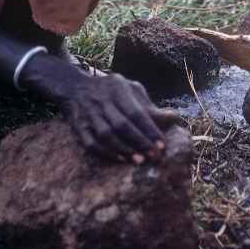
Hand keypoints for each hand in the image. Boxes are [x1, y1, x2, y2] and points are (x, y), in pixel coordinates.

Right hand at [60, 72, 180, 161]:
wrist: (75, 87)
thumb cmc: (112, 91)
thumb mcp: (131, 90)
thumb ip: (150, 105)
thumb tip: (174, 118)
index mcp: (117, 88)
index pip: (135, 111)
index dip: (149, 129)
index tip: (162, 144)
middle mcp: (101, 100)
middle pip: (121, 124)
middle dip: (139, 142)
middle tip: (154, 156)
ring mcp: (88, 114)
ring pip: (106, 135)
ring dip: (124, 149)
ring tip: (140, 160)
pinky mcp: (78, 127)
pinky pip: (91, 143)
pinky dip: (106, 153)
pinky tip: (120, 159)